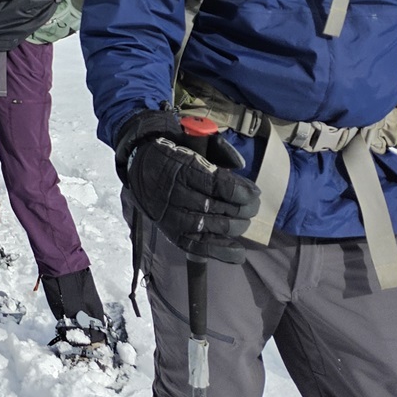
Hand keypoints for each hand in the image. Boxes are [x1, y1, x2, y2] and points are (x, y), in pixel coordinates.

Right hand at [119, 114, 260, 262]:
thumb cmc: (174, 156)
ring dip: (234, 227)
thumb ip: (219, 152)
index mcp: (181, 167)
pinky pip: (198, 246)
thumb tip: (241, 165)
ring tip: (244, 221)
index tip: (255, 192)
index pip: (217, 184)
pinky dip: (220, 251)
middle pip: (217, 207)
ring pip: (210, 227)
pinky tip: (238, 253)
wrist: (141, 168)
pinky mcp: (171, 233)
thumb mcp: (193, 143)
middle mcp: (175, 193)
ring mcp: (172, 216)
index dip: (241, 191)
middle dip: (242, 209)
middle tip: (253, 207)